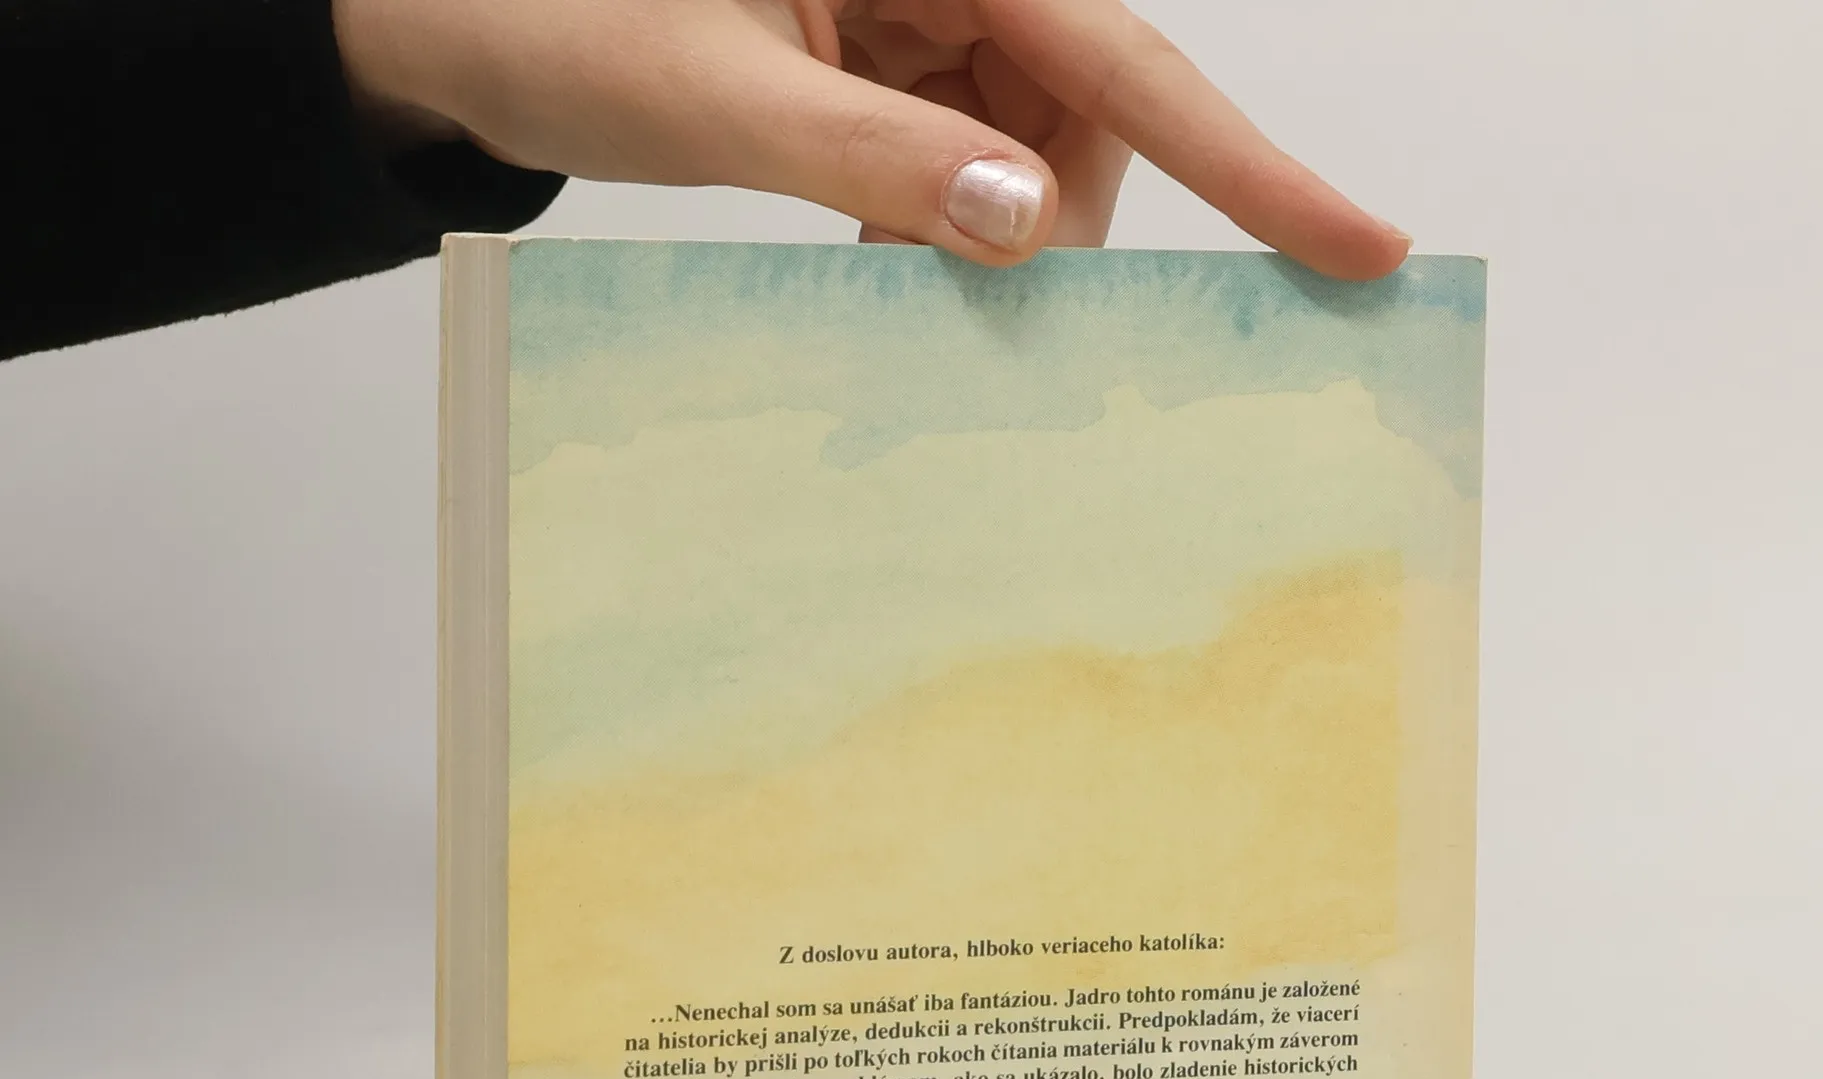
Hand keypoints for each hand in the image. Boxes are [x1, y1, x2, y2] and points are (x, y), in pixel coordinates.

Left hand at [333, 0, 1408, 278]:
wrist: (459, 19)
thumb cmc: (558, 14)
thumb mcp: (718, 94)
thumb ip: (877, 157)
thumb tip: (1031, 227)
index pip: (1128, 54)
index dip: (1250, 162)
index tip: (1353, 248)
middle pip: (1092, 115)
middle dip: (1054, 223)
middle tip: (968, 296)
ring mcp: (922, 15)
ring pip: (1035, 152)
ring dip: (985, 235)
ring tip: (879, 259)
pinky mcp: (888, 64)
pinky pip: (967, 161)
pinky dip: (940, 223)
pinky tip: (878, 246)